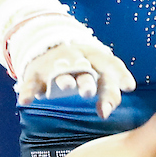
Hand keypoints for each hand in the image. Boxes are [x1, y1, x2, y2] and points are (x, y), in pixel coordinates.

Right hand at [16, 42, 135, 119]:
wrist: (48, 47)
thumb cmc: (83, 68)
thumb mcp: (98, 75)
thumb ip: (109, 93)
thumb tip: (110, 109)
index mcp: (95, 57)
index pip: (110, 64)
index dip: (120, 74)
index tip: (129, 87)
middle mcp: (76, 59)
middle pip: (84, 69)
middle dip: (87, 80)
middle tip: (89, 91)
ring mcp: (55, 65)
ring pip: (59, 72)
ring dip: (63, 80)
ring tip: (66, 87)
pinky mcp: (36, 73)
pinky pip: (31, 82)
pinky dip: (28, 91)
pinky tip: (26, 101)